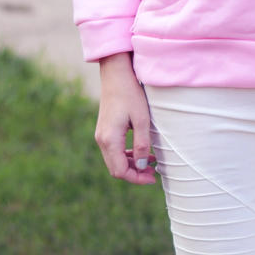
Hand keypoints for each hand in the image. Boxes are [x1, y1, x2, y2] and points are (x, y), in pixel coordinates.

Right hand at [94, 52, 156, 184]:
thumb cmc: (131, 94)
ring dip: (131, 165)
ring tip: (151, 163)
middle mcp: (101, 140)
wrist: (116, 75)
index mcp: (110, 139)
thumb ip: (142, 145)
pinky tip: (141, 152)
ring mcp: (101, 135)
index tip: (153, 178)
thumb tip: (143, 166)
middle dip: (135, 174)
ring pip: (114, 161)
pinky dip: (126, 156)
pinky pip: (113, 151)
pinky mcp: (104, 131)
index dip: (137, 179)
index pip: (121, 171)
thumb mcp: (142, 120)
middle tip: (153, 174)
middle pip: (116, 169)